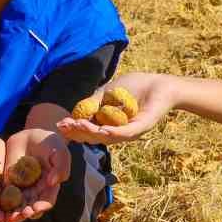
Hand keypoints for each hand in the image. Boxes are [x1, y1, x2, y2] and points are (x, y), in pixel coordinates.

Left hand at [0, 128, 70, 221]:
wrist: (32, 135)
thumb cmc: (51, 144)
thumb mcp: (60, 152)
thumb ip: (60, 167)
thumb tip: (53, 182)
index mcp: (50, 187)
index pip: (46, 200)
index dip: (41, 206)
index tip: (35, 208)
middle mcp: (36, 191)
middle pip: (30, 207)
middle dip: (24, 213)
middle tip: (18, 216)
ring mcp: (21, 188)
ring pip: (16, 205)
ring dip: (12, 213)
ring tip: (8, 218)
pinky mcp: (8, 183)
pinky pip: (4, 195)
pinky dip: (1, 204)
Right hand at [55, 71, 177, 144]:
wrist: (161, 84)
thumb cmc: (136, 86)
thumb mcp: (107, 93)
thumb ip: (92, 103)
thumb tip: (74, 113)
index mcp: (109, 125)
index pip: (88, 130)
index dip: (74, 129)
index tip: (60, 124)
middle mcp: (118, 132)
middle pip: (94, 137)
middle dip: (78, 132)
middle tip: (64, 126)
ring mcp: (130, 132)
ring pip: (106, 137)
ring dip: (90, 133)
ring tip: (77, 126)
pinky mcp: (141, 127)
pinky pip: (125, 133)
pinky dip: (113, 133)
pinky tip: (102, 131)